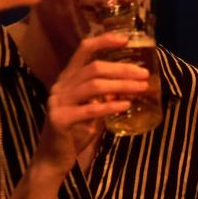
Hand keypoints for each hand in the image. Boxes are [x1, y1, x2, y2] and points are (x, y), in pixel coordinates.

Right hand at [35, 33, 148, 171]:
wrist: (53, 158)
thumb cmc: (75, 131)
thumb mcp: (91, 107)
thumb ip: (105, 94)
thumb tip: (133, 82)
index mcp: (67, 78)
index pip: (83, 50)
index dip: (104, 41)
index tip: (126, 39)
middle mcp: (61, 86)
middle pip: (94, 68)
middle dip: (122, 69)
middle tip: (144, 73)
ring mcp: (58, 102)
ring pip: (93, 86)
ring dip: (121, 85)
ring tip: (141, 88)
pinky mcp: (60, 120)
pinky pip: (90, 109)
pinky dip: (110, 106)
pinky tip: (126, 104)